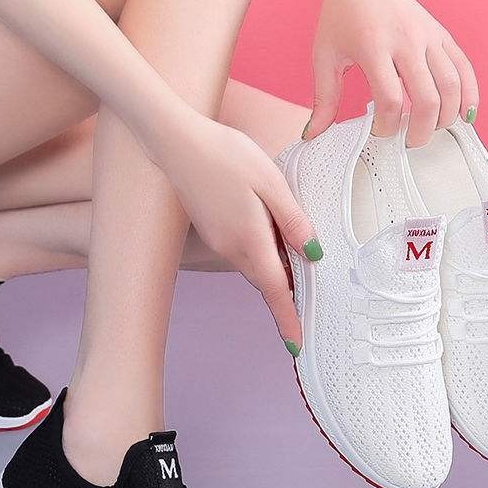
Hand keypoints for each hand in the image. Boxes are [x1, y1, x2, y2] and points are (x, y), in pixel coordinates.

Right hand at [162, 115, 320, 352]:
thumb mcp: (271, 183)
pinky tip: (272, 233)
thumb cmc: (226, 155)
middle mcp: (232, 248)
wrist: (176, 141)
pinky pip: (243, 251)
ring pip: (255, 265)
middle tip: (311, 300)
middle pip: (267, 281)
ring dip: (276, 271)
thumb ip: (293, 220)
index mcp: (250, 240)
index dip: (288, 318)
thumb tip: (312, 254)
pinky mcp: (212, 230)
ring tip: (298, 260)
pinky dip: (262, 253)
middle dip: (287, 295)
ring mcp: (219, 241)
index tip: (296, 345)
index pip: (275, 290)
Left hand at [306, 0, 478, 146]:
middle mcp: (406, 41)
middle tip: (409, 142)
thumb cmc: (341, 18)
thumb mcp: (324, 58)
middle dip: (421, 131)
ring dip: (446, 117)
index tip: (378, 133)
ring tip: (432, 130)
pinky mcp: (441, 35)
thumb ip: (323, 100)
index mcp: (374, 48)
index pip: (390, 101)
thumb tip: (313, 134)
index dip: (387, 127)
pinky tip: (464, 114)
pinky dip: (469, 94)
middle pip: (427, 99)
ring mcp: (428, 37)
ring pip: (451, 85)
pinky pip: (464, 67)